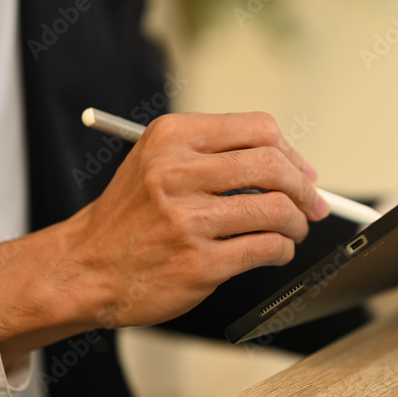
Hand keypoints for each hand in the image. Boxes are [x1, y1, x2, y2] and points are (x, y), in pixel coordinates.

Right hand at [0, 112, 328, 365]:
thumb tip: (296, 168)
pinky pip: (267, 248)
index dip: (291, 153)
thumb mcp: (158, 163)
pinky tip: (274, 253)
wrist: (85, 267)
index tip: (302, 173)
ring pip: (277, 210)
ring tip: (292, 231)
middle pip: (274, 166)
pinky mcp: (199, 263)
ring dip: (297, 223)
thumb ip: (217, 156)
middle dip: (304, 189)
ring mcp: (187, 220)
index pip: (259, 129)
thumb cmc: (131, 216)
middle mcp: (177, 173)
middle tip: (312, 205)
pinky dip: (282, 251)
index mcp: (171, 138)